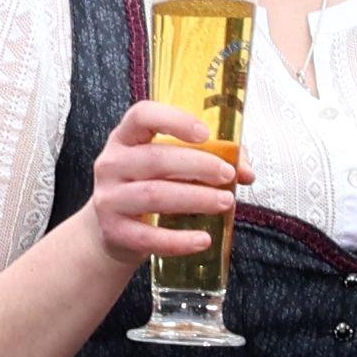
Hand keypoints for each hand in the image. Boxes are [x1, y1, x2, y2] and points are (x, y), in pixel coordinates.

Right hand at [85, 99, 244, 267]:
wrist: (114, 231)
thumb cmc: (152, 187)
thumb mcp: (172, 167)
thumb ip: (210, 159)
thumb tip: (246, 171)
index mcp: (126, 139)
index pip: (142, 116)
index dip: (174, 120)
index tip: (206, 133)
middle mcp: (111, 164)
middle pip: (155, 159)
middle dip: (199, 165)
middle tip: (229, 175)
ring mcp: (109, 198)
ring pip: (154, 195)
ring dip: (196, 198)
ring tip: (226, 202)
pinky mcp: (114, 232)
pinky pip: (148, 236)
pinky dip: (179, 240)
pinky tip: (204, 239)